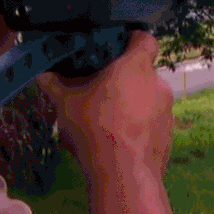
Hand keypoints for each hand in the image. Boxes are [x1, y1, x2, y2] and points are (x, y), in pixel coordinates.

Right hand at [36, 31, 173, 179]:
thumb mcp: (67, 104)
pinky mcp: (169, 134)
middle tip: (101, 89)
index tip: (116, 47)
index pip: (145, 39)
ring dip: (132, 103)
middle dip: (124, 78)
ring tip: (108, 118)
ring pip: (148, 98)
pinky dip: (140, 125)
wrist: (123, 174)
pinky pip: (153, 121)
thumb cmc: (94, 126)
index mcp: (136, 66)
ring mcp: (167, 110)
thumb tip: (43, 77)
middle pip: (143, 71)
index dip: (132, 40)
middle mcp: (157, 83)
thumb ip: (57, 87)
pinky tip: (120, 140)